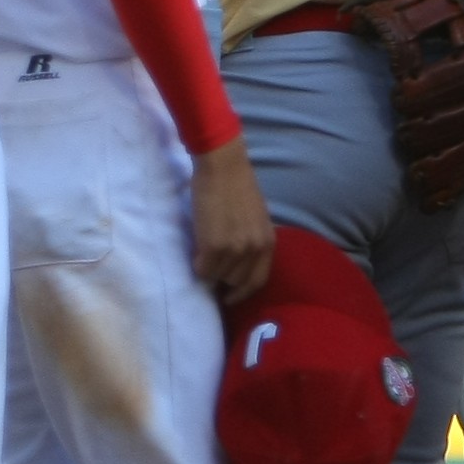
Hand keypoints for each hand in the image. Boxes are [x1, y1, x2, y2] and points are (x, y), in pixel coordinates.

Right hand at [191, 138, 276, 306]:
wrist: (222, 166)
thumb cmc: (236, 185)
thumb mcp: (256, 217)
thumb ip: (252, 239)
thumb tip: (238, 261)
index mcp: (268, 242)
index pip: (258, 280)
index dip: (242, 293)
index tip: (230, 297)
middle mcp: (255, 249)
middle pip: (235, 280)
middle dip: (222, 277)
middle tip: (211, 267)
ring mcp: (235, 249)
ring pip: (217, 275)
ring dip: (209, 269)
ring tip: (203, 253)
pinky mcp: (214, 246)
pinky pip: (203, 268)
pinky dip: (197, 264)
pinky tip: (196, 251)